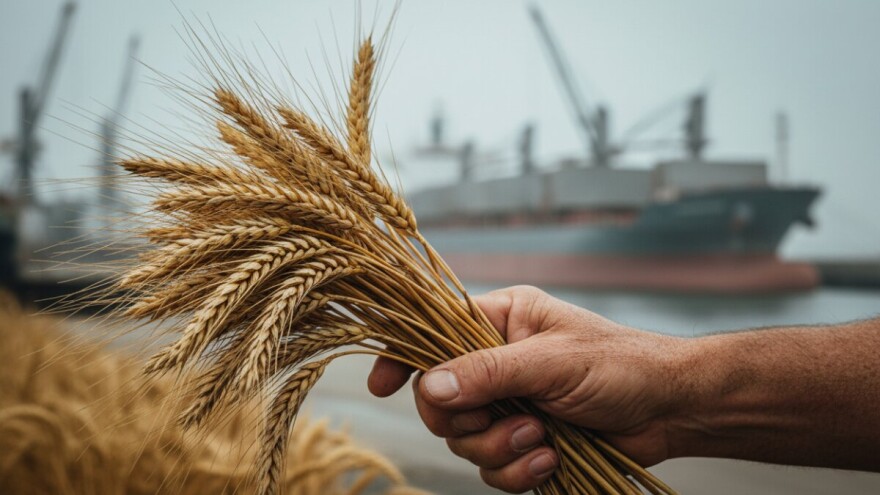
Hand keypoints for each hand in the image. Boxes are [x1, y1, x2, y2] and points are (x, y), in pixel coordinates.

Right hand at [368, 285, 690, 492]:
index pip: (432, 332)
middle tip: (515, 420)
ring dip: (501, 449)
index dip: (402, 356)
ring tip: (544, 439)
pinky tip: (552, 459)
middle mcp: (496, 361)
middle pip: (441, 400)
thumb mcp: (553, 362)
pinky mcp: (523, 439)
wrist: (669, 409)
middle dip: (472, 422)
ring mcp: (508, 402)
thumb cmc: (620, 365)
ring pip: (464, 440)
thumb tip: (429, 385)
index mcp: (499, 320)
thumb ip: (489, 372)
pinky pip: (491, 468)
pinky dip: (517, 471)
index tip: (380, 386)